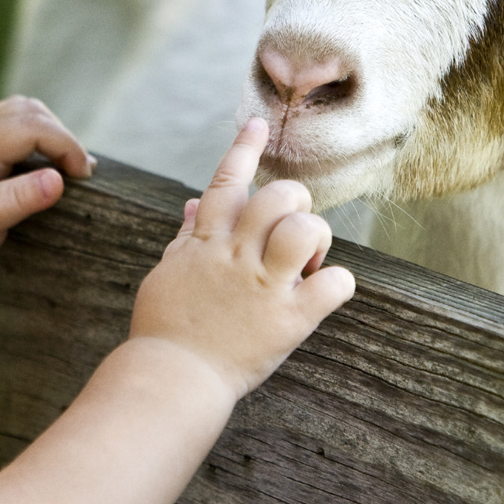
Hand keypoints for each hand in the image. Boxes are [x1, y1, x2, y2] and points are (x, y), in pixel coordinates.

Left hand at [0, 96, 93, 288]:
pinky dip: (37, 138)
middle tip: (81, 173)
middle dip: (61, 135)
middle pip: (28, 110)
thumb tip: (59, 179)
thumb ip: (17, 200)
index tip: (84, 176)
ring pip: (20, 113)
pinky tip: (48, 164)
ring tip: (70, 166)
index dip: (65, 144)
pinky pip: (11, 128)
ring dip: (50, 132)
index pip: (30, 127)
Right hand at [129, 119, 354, 397]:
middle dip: (295, 203)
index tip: (260, 124)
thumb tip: (193, 203)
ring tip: (307, 263)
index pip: (226, 182)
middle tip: (292, 232)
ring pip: (305, 229)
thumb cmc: (165, 330)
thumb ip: (186, 238)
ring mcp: (263, 286)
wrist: (171, 379)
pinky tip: (324, 292)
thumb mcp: (168, 274)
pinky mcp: (289, 320)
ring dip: (315, 238)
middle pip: (279, 196)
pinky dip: (338, 283)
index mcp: (205, 243)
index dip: (245, 149)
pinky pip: (334, 283)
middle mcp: (236, 257)